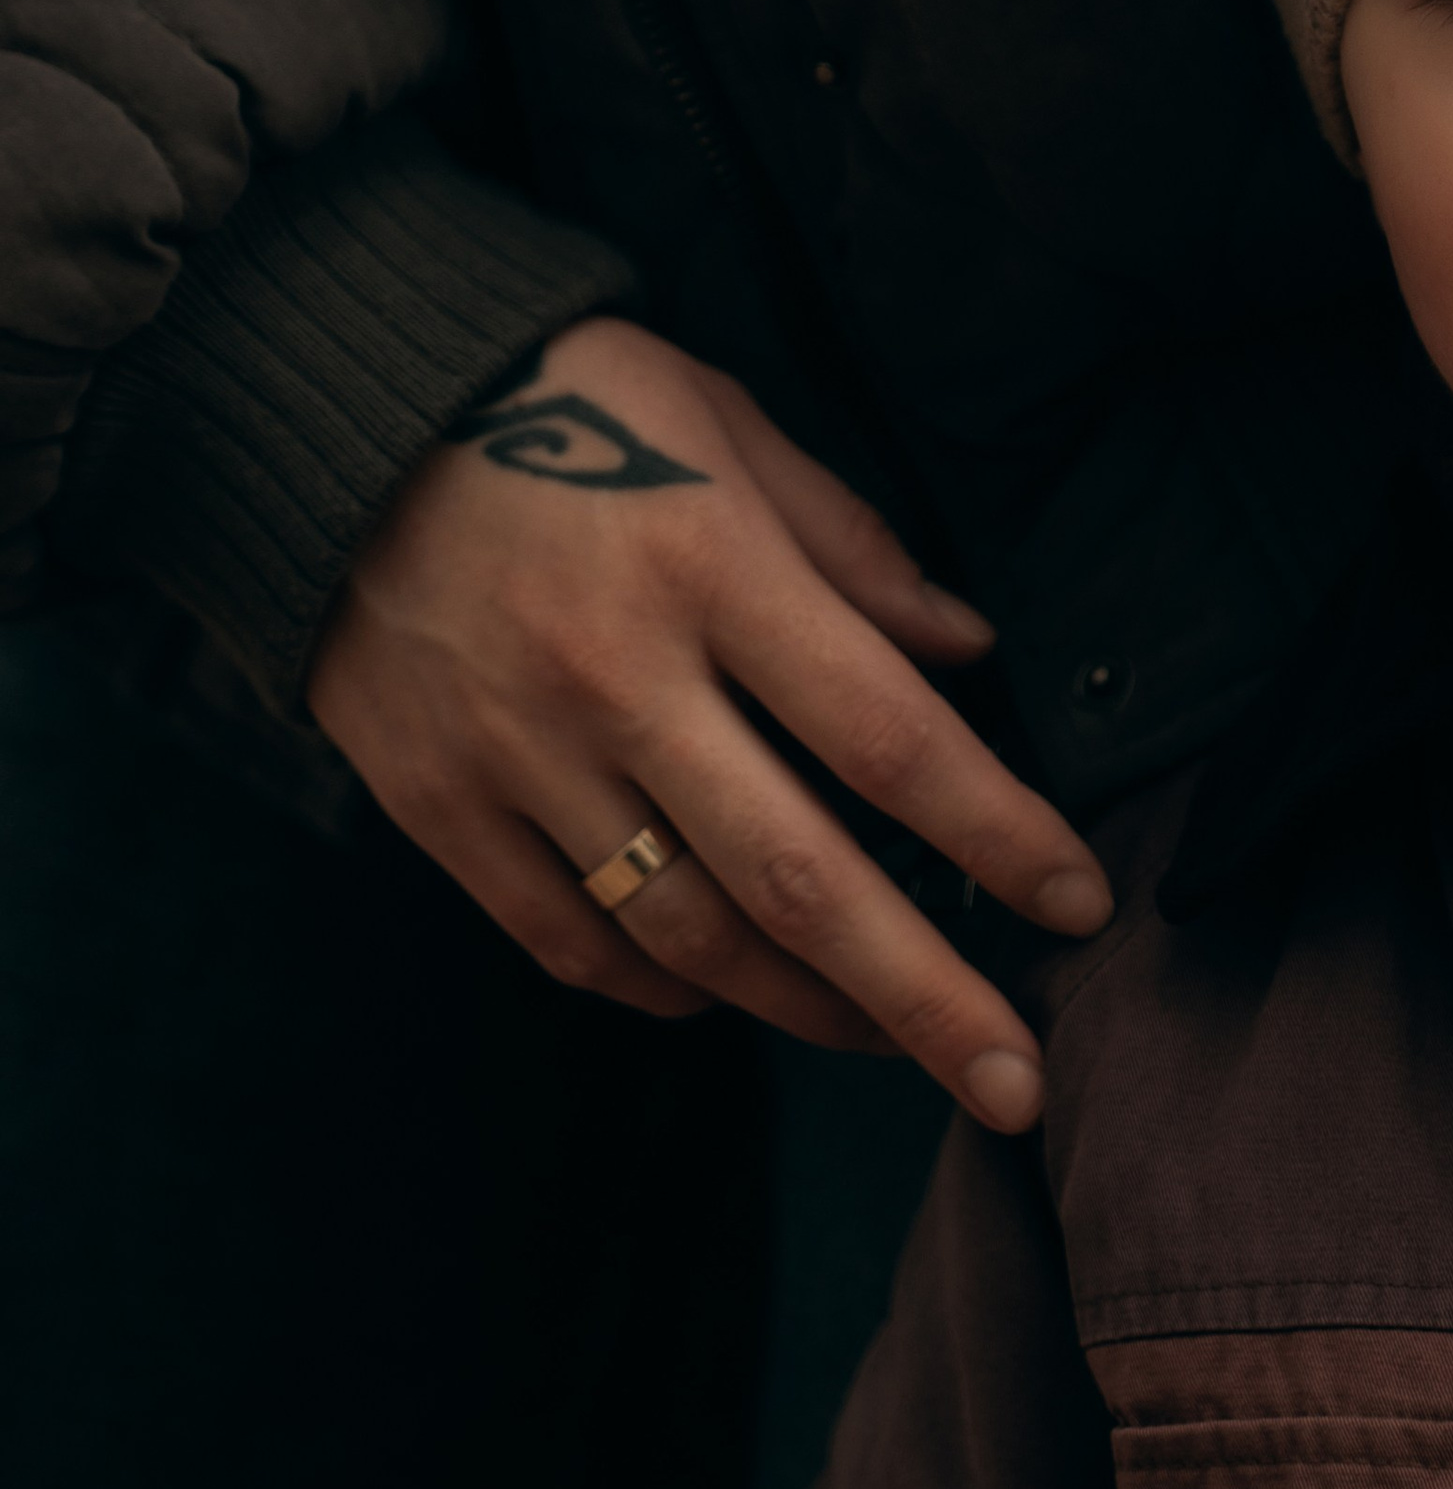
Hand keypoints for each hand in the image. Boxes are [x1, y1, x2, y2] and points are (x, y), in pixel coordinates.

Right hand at [308, 315, 1109, 1125]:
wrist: (336, 414)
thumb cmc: (570, 402)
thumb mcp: (728, 425)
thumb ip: (851, 547)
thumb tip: (967, 652)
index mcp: (711, 568)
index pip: (888, 736)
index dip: (996, 831)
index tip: (1080, 902)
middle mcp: (618, 678)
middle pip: (800, 877)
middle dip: (923, 996)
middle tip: (1016, 1087)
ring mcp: (520, 753)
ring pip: (689, 933)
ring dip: (808, 1007)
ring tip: (893, 1037)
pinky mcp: (439, 803)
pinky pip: (571, 940)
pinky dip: (665, 985)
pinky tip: (732, 991)